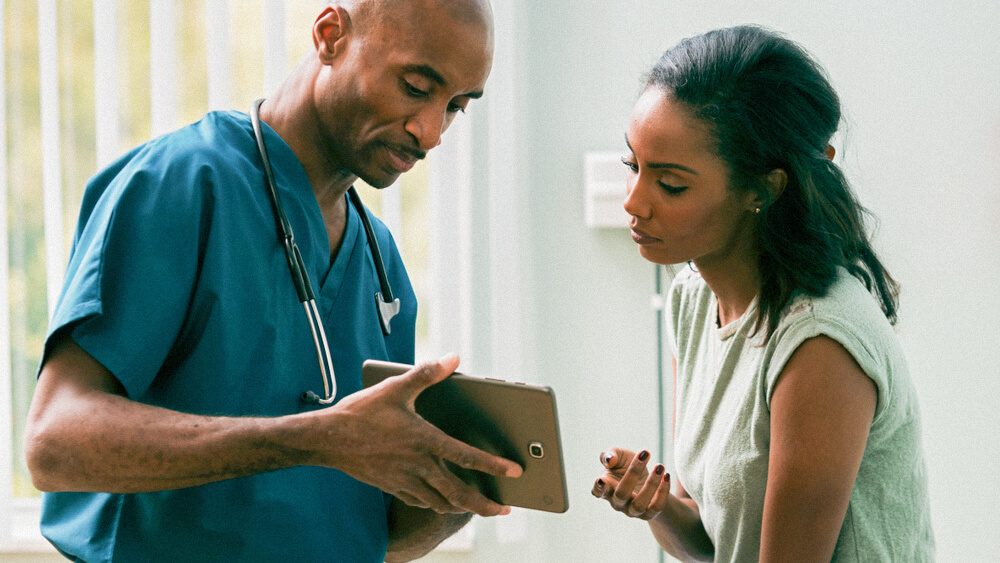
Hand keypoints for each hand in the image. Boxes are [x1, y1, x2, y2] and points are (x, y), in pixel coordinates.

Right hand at [310, 354, 522, 516]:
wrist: (325, 439)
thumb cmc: (361, 411)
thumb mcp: (396, 387)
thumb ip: (428, 373)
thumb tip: (454, 358)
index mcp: (424, 440)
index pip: (467, 457)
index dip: (494, 467)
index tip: (515, 473)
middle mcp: (418, 465)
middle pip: (459, 493)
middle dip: (485, 505)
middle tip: (505, 510)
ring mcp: (404, 480)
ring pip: (440, 503)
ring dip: (462, 508)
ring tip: (479, 507)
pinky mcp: (392, 486)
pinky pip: (420, 502)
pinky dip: (436, 505)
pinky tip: (442, 502)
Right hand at [592, 447, 670, 520]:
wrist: (644, 478)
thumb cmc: (626, 465)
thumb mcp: (619, 456)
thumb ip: (611, 454)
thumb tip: (610, 460)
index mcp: (606, 488)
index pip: (597, 492)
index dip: (598, 488)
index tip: (601, 480)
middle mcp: (617, 503)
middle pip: (622, 494)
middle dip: (633, 473)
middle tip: (644, 454)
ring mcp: (632, 511)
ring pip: (639, 504)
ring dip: (651, 484)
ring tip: (659, 466)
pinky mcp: (648, 514)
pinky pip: (656, 507)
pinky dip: (663, 492)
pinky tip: (666, 476)